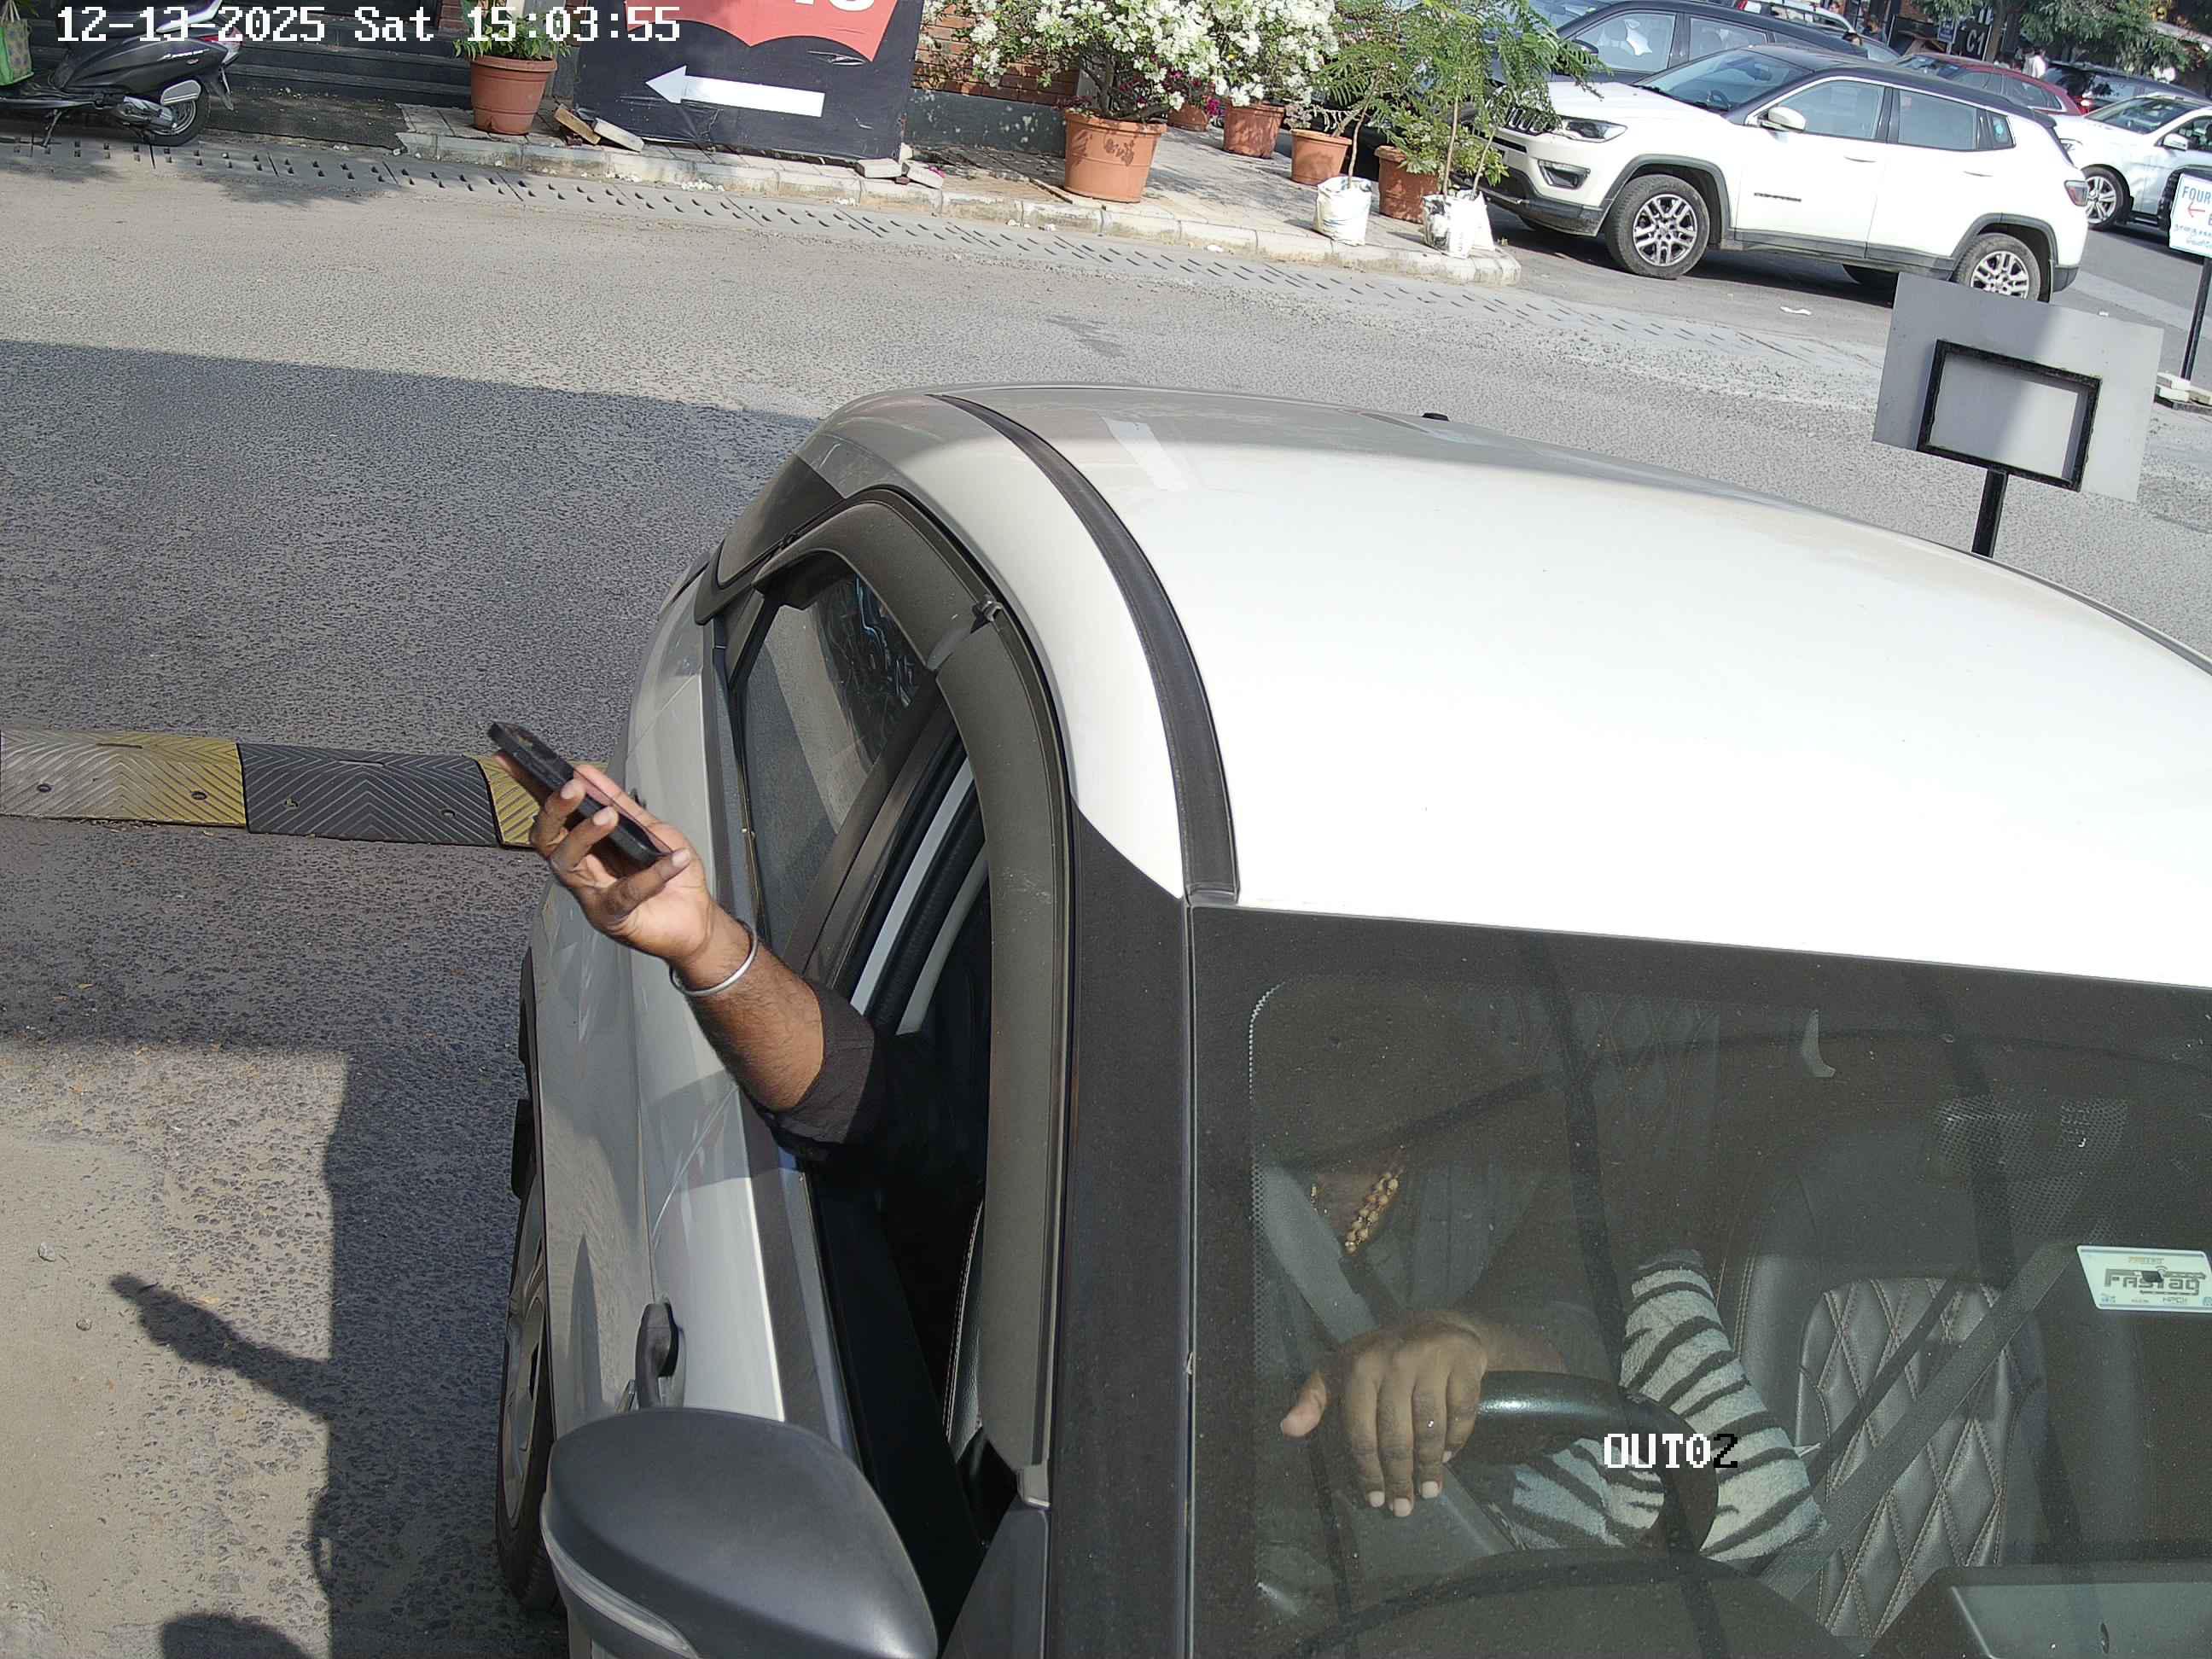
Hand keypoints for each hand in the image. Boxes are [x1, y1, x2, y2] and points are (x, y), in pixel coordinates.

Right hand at [497, 757, 717, 967]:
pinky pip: (626, 892)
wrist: (696, 918)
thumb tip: (586, 772)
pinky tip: (674, 859)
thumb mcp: (648, 829)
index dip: (529, 789)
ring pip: (568, 862)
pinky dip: (652, 874)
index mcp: (585, 846)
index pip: (550, 815)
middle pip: (546, 839)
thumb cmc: (670, 877)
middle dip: (554, 810)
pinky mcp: (613, 917)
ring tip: (609, 817)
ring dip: (585, 835)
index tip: (513, 761)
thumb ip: (619, 802)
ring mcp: (592, 894)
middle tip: (572, 788)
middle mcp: (580, 869)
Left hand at [1280, 1309, 1496, 1517]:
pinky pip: (1461, 1415)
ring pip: (1430, 1430)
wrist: (1436, 1325)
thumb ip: (1313, 1399)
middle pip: (1397, 1438)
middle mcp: (1394, 1364)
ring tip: (1429, 1491)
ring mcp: (1432, 1363)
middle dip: (1399, 1479)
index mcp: (1359, 1368)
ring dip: (1429, 1467)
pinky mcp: (1464, 1366)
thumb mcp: (1340, 1371)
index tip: (1375, 1498)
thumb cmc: (1380, 1357)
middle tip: (1403, 1508)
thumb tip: (1287, 1429)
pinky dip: (1455, 1440)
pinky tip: (1447, 1456)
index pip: (1361, 1433)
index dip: (1368, 1471)